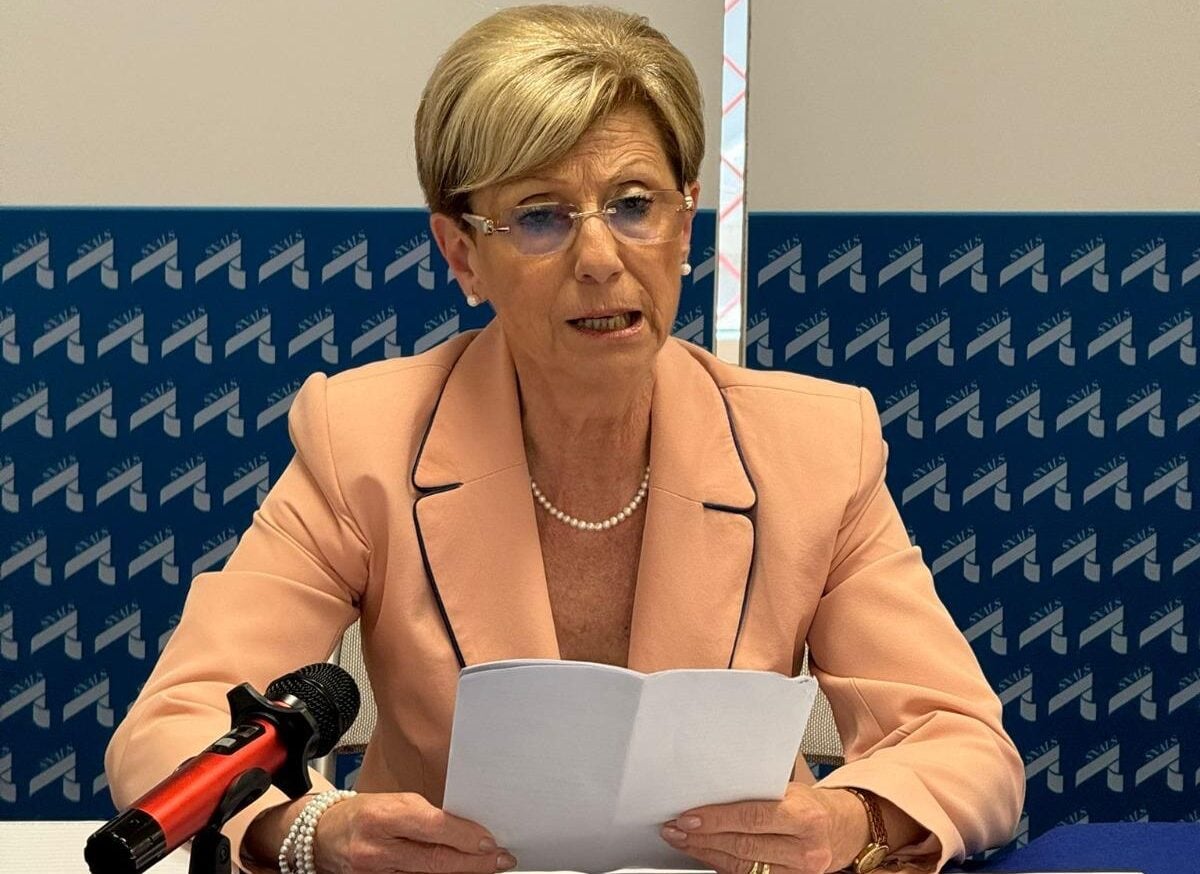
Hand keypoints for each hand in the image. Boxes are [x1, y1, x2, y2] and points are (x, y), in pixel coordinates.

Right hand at [246, 792, 516, 873]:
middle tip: (501, 861)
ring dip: (460, 873)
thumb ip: (426, 816)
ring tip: (485, 867)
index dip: (467, 837)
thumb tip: (467, 829)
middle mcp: (377, 849)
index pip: (434, 828)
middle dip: (473, 863)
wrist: (319, 836)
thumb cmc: (362, 813)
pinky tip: (456, 872)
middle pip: (435, 862)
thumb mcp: (394, 802)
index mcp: (383, 816)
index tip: (492, 842)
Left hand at [660, 783, 867, 873]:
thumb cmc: (815, 806)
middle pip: (743, 846)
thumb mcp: (792, 790)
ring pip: (741, 866)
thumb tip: (713, 791)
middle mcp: (804, 849)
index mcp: (805, 817)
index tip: (690, 816)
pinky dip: (722, 866)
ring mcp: (798, 872)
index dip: (717, 819)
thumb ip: (758, 794)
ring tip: (683, 840)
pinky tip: (706, 854)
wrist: (846, 829)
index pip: (753, 818)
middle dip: (703, 837)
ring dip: (706, 853)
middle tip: (676, 828)